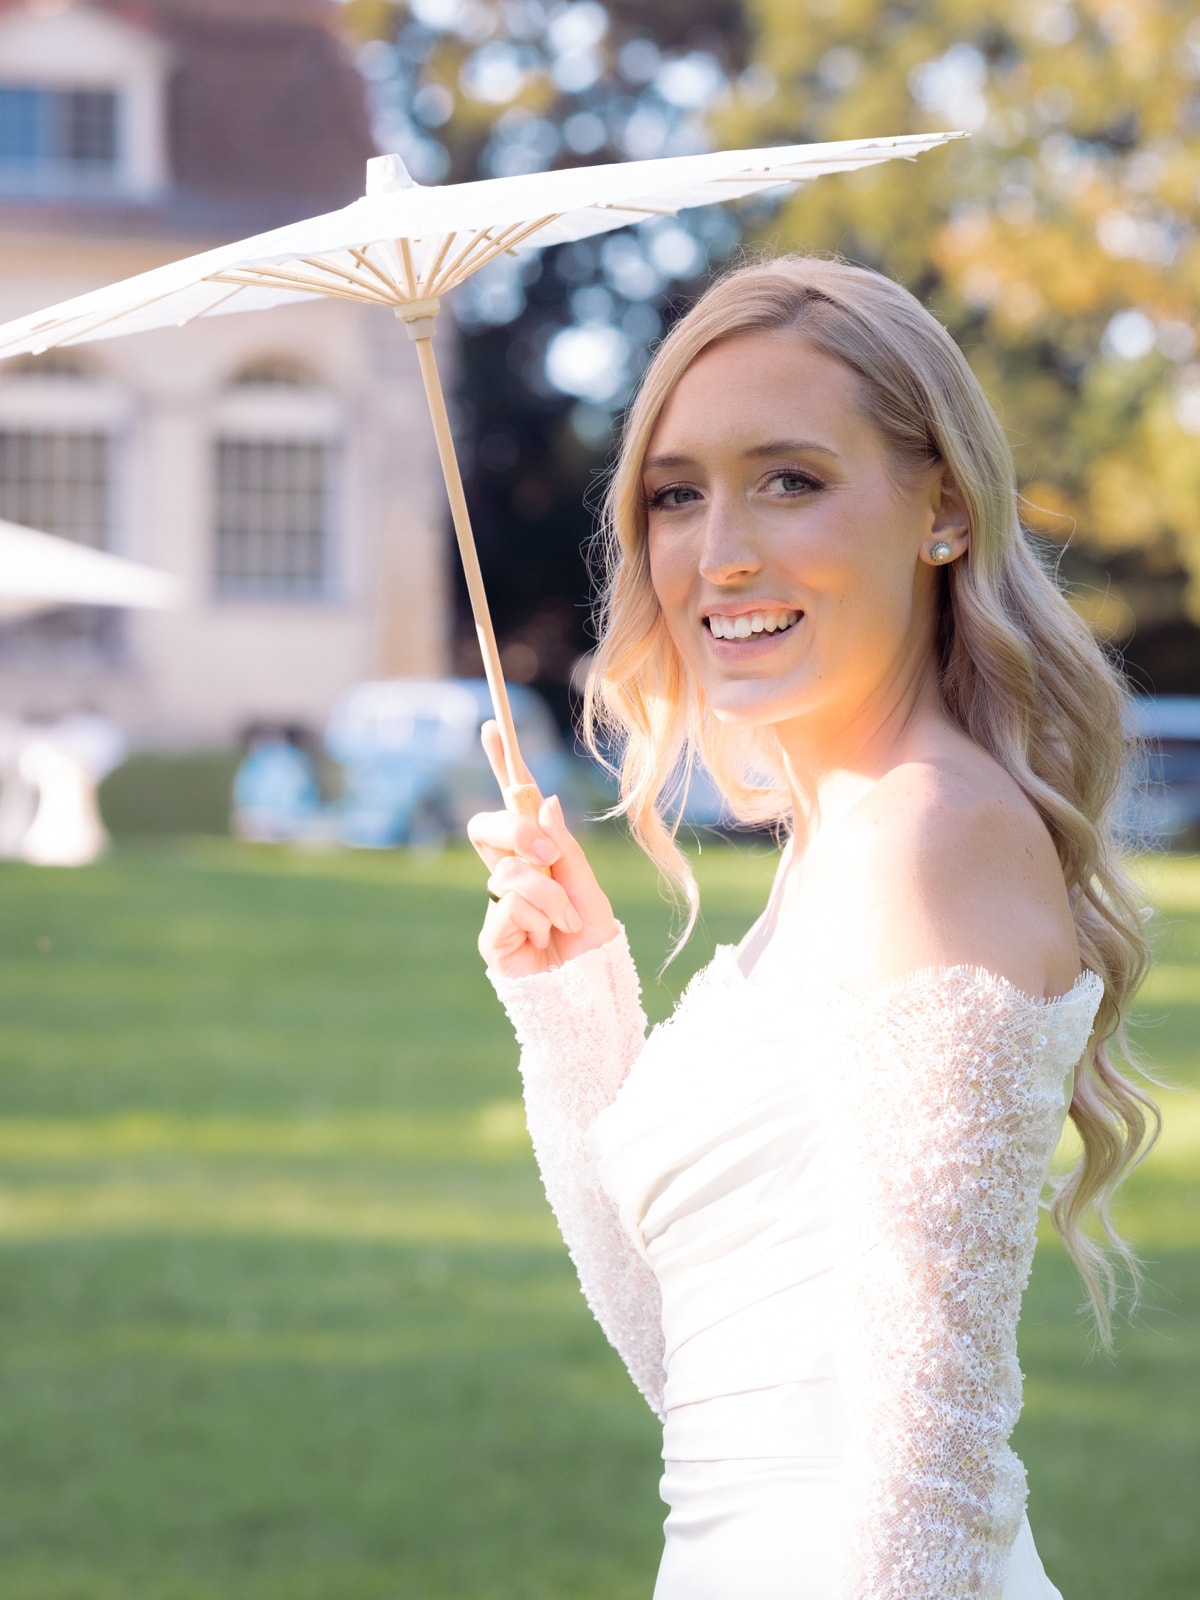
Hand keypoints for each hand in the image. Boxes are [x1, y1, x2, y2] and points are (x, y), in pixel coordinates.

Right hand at [468, 720, 618, 977]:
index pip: (512, 810)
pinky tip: (547, 938)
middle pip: (487, 827)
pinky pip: (509, 899)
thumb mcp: (591, 890)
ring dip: (549, 893)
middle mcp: (510, 880)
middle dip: (517, 830)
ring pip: (508, 867)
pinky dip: (539, 914)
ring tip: (566, 922)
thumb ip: (565, 849)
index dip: (502, 769)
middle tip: (549, 855)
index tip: (493, 728)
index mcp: (537, 863)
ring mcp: (497, 906)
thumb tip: (545, 800)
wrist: (593, 998)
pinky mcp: (490, 936)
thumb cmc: (596, 951)